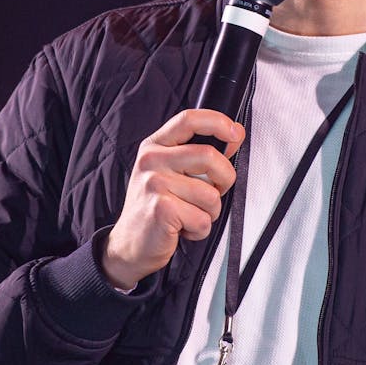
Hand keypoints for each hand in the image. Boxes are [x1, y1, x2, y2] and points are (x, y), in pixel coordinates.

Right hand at [101, 109, 244, 289]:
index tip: (236, 133)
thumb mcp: (171, 172)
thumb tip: (235, 134)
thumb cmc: (154, 207)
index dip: (218, 122)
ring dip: (209, 212)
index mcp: (155, 146)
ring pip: (210, 194)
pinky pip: (202, 219)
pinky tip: (182, 228)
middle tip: (214, 192)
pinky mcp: (162, 209)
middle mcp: (152, 160)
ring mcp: (154, 183)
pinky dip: (199, 230)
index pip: (189, 119)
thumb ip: (199, 153)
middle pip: (209, 156)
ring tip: (189, 214)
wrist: (129, 244)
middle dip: (224, 179)